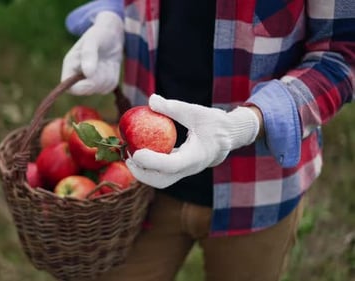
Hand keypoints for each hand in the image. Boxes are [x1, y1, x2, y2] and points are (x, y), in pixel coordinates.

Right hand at [61, 11, 123, 94]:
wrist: (113, 33)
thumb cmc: (100, 33)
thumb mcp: (93, 39)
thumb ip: (88, 55)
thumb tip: (88, 74)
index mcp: (70, 66)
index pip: (69, 87)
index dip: (80, 88)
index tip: (92, 79)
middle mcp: (78, 75)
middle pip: (86, 91)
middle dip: (98, 80)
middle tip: (104, 64)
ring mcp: (91, 80)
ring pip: (100, 89)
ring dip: (107, 77)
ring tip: (108, 62)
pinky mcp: (103, 81)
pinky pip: (109, 87)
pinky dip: (113, 77)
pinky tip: (112, 65)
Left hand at [125, 94, 260, 187]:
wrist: (228, 137)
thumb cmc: (213, 122)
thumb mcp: (196, 111)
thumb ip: (174, 107)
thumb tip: (151, 99)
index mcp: (197, 156)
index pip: (172, 165)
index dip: (153, 162)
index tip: (136, 153)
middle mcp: (190, 168)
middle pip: (162, 180)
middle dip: (142, 173)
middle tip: (128, 157)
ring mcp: (184, 171)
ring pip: (161, 180)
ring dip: (143, 172)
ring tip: (129, 155)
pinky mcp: (180, 169)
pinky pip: (161, 173)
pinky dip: (148, 166)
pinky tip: (137, 152)